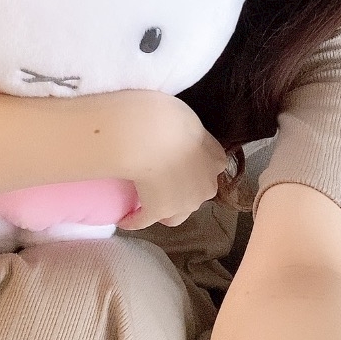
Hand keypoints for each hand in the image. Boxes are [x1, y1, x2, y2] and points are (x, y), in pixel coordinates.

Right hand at [112, 91, 227, 230]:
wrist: (151, 135)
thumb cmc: (171, 119)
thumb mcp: (190, 118)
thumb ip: (192, 132)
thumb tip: (181, 132)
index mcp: (216, 160)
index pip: (212, 168)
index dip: (197, 167)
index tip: (183, 162)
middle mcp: (205, 187)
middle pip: (196, 195)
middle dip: (184, 192)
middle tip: (163, 180)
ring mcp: (182, 203)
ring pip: (175, 215)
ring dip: (164, 212)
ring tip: (147, 204)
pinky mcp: (156, 211)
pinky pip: (144, 220)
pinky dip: (134, 220)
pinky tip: (124, 220)